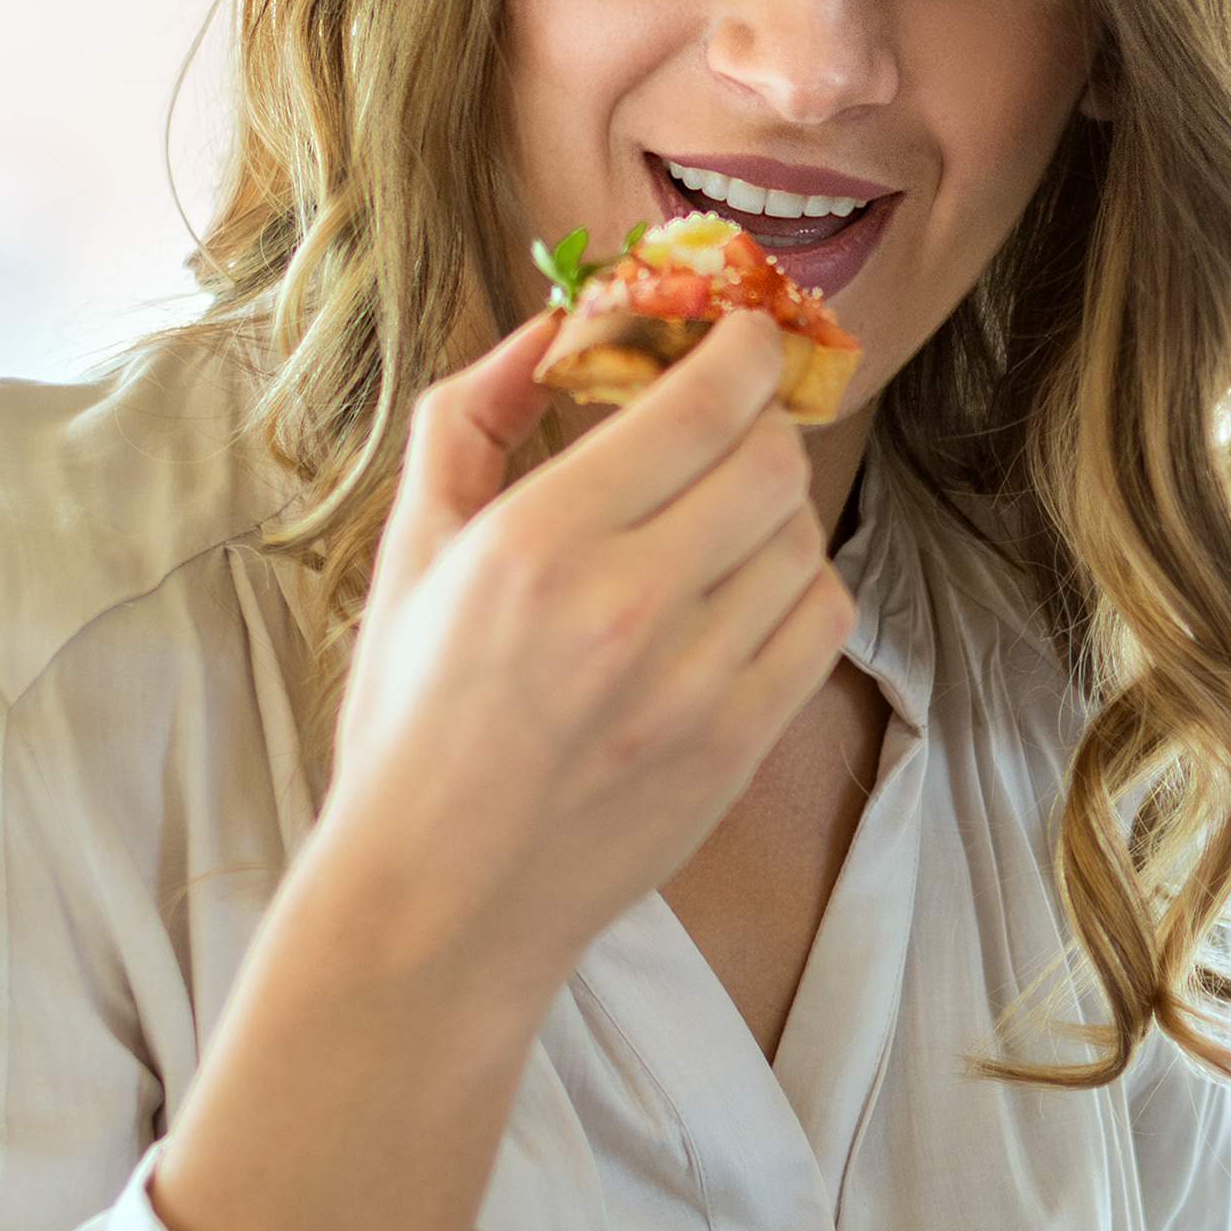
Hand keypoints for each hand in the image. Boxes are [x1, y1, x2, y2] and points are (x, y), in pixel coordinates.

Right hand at [314, 308, 854, 991]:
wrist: (437, 902)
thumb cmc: (411, 724)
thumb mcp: (408, 554)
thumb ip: (466, 418)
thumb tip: (546, 327)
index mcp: (536, 543)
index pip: (702, 402)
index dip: (741, 349)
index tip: (738, 335)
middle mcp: (626, 606)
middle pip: (772, 460)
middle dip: (756, 424)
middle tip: (724, 427)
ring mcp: (695, 685)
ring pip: (803, 538)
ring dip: (771, 509)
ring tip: (715, 523)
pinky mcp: (738, 747)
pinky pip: (822, 622)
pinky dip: (796, 586)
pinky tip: (741, 595)